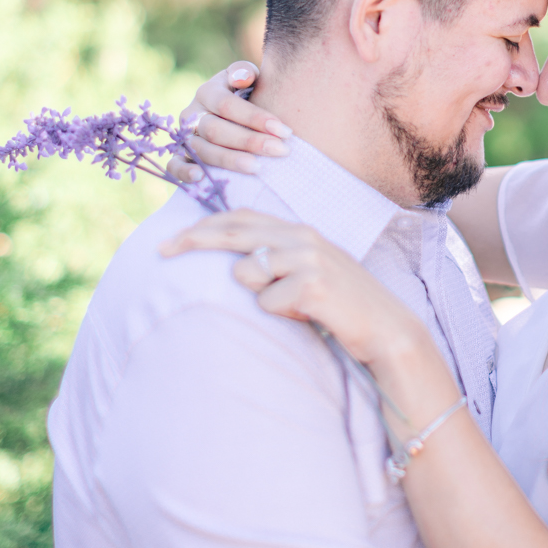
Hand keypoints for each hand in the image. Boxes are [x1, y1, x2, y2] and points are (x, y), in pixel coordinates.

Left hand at [158, 209, 421, 364]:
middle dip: (194, 239)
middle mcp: (303, 236)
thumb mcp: (307, 275)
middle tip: (162, 250)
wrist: (386, 329)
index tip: (172, 240)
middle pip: (235, 231)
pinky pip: (267, 301)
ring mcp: (309, 257)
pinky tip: (306, 316)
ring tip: (291, 306)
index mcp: (300, 231)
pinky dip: (278, 313)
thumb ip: (277, 261)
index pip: (243, 218)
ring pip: (247, 270)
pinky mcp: (313, 283)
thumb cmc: (341, 307)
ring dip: (257, 293)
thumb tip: (234, 263)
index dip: (204, 225)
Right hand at [166, 63, 290, 182]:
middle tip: (280, 150)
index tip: (285, 130)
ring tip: (257, 168)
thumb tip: (243, 77)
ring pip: (202, 150)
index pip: (228, 105)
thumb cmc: (244, 95)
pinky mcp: (178, 157)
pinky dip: (183, 172)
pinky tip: (201, 178)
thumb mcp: (246, 78)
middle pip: (217, 130)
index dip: (256, 118)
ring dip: (229, 160)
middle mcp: (191, 114)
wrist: (230, 115)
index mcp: (207, 92)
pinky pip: (174, 166)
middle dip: (250, 141)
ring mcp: (183, 137)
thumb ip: (244, 72)